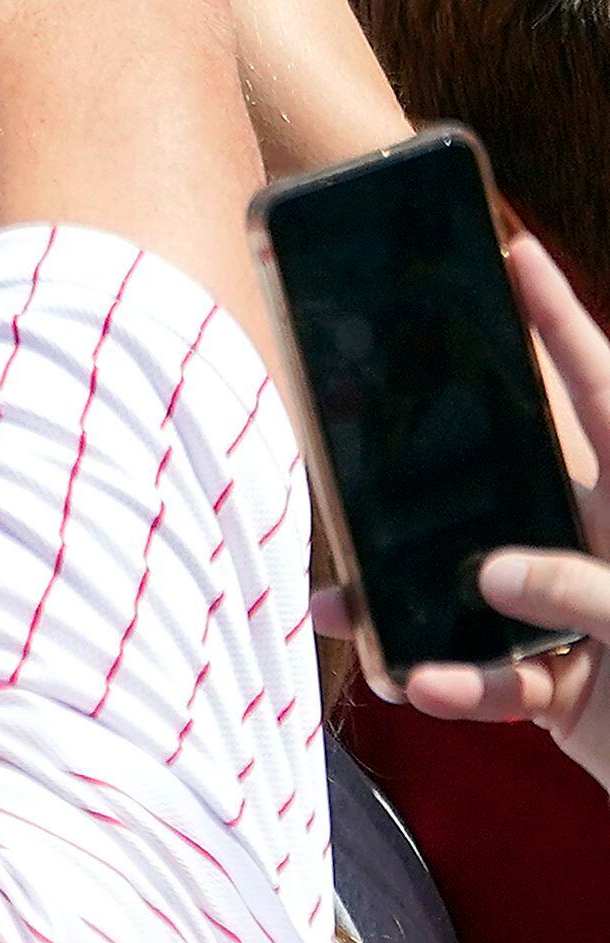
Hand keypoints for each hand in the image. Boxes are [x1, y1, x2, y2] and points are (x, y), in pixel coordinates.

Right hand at [398, 232, 609, 766]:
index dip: (559, 323)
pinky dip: (454, 687)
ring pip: (464, 596)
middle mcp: (593, 548)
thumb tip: (487, 571)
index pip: (597, 394)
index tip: (517, 253)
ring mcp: (566, 616)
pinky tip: (426, 689)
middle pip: (496, 492)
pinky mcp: (551, 685)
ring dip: (410, 616)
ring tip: (359, 625)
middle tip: (356, 455)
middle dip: (418, 488)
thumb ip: (581, 589)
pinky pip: (485, 677)